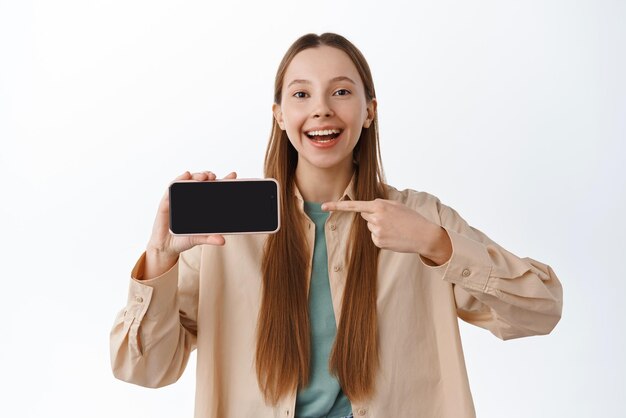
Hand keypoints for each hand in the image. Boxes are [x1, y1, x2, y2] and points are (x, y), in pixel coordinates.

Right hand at [143, 170, 236, 278]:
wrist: (166, 246)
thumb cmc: (183, 239)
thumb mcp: (199, 238)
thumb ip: (210, 238)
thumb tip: (222, 240)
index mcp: (200, 204)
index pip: (213, 189)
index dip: (223, 181)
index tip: (233, 176)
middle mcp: (190, 198)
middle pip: (201, 182)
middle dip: (208, 176)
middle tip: (213, 177)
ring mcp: (178, 198)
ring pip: (188, 181)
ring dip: (196, 176)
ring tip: (203, 176)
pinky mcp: (166, 202)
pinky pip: (172, 188)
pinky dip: (179, 180)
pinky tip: (186, 175)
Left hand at [321, 199, 451, 263]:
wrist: (424, 235)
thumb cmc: (411, 218)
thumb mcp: (396, 205)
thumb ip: (380, 204)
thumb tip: (366, 209)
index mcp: (379, 205)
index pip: (354, 205)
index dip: (337, 206)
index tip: (323, 206)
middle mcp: (375, 218)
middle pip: (365, 216)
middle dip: (374, 216)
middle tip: (392, 220)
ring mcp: (376, 231)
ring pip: (370, 227)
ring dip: (379, 227)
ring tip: (395, 228)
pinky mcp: (378, 242)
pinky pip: (374, 237)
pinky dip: (382, 237)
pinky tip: (394, 237)